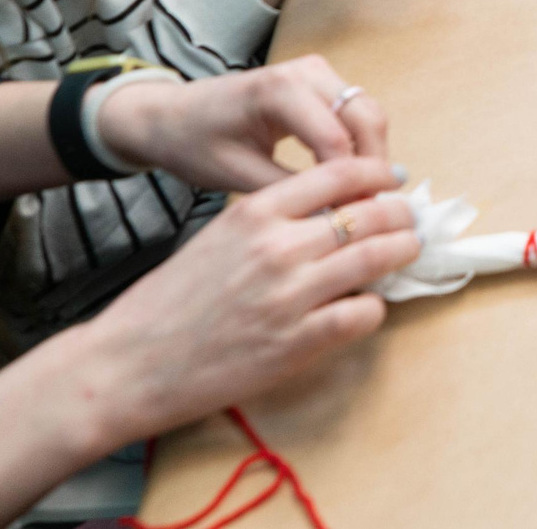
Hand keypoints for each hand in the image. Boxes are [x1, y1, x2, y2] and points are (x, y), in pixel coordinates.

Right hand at [72, 157, 416, 446]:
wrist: (126, 364)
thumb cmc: (168, 303)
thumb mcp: (217, 238)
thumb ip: (271, 220)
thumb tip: (331, 213)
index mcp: (254, 213)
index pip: (339, 172)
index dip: (376, 173)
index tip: (391, 178)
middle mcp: (277, 247)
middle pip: (369, 212)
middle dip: (399, 213)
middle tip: (409, 219)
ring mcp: (290, 295)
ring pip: (376, 258)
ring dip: (399, 253)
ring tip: (404, 252)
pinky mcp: (297, 343)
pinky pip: (363, 314)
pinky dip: (374, 307)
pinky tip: (367, 306)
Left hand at [97, 56, 392, 190]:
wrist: (170, 116)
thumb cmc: (195, 144)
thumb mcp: (237, 175)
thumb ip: (291, 191)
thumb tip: (340, 215)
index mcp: (279, 90)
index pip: (337, 140)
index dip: (353, 183)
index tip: (358, 221)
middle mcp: (306, 71)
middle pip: (366, 117)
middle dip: (374, 166)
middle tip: (373, 211)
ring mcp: (317, 71)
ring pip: (368, 113)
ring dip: (371, 154)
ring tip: (364, 198)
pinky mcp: (321, 80)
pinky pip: (355, 112)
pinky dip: (360, 144)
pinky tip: (352, 178)